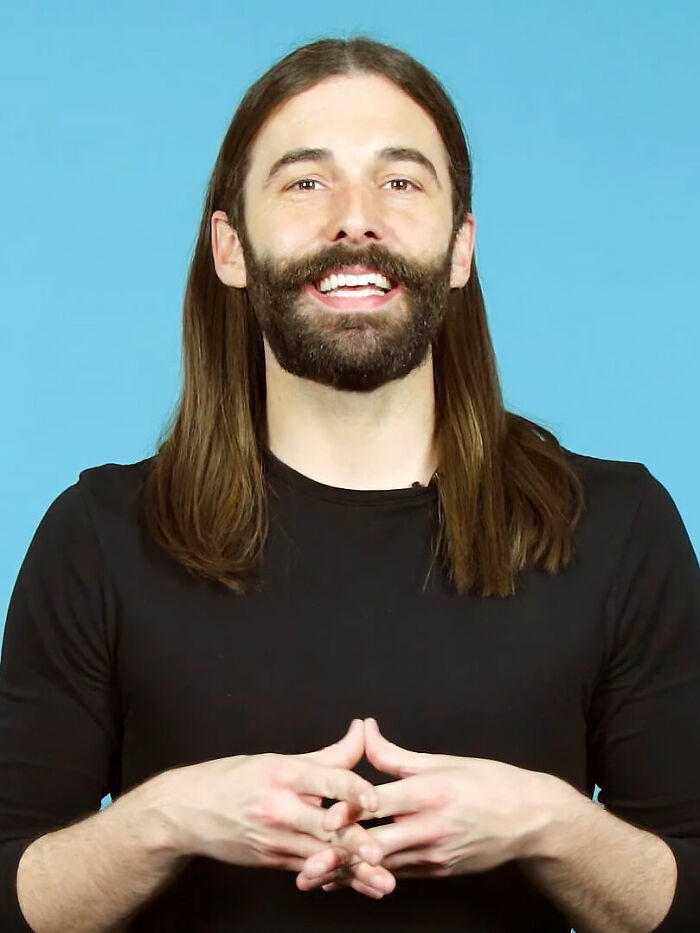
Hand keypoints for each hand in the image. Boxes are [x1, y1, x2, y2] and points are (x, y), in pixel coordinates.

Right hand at [141, 719, 381, 873]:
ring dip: (354, 870)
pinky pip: (309, 869)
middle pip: (323, 824)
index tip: (373, 800)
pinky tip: (359, 886)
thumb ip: (327, 754)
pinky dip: (335, 877)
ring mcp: (274, 838)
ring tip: (382, 881)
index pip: (323, 778)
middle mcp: (279, 807)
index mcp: (283, 773)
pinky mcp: (272, 860)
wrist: (187, 812)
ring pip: (321, 855)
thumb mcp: (278, 760)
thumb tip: (362, 731)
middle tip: (381, 853)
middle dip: (354, 842)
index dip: (351, 788)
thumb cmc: (236, 779)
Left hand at [297, 717, 558, 894]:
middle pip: (377, 845)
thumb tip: (363, 729)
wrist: (530, 819)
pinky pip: (399, 875)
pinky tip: (345, 880)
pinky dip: (371, 877)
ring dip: (349, 872)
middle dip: (341, 855)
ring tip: (314, 877)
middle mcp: (431, 827)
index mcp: (430, 793)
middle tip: (307, 861)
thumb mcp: (442, 761)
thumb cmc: (487, 781)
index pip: (382, 804)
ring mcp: (435, 854)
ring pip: (384, 867)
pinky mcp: (439, 871)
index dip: (349, 811)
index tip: (322, 817)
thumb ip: (395, 755)